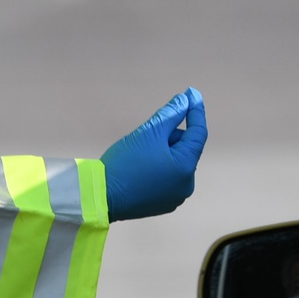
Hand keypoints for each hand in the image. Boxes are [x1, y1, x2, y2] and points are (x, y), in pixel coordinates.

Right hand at [100, 88, 207, 221]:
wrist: (100, 195)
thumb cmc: (125, 162)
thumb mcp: (149, 132)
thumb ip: (171, 114)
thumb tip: (187, 99)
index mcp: (186, 167)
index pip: (198, 133)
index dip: (195, 112)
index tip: (192, 94)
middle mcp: (186, 185)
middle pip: (185, 149)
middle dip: (170, 137)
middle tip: (147, 137)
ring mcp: (175, 197)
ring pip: (176, 163)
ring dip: (164, 152)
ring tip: (139, 155)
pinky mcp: (163, 204)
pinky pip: (167, 178)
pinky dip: (158, 168)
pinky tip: (139, 169)